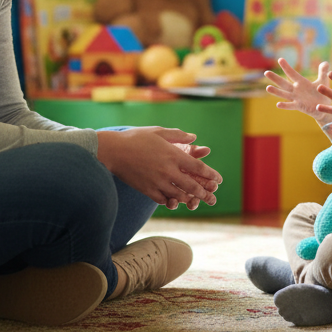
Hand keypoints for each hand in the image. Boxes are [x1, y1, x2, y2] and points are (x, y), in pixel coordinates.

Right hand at [96, 127, 221, 210]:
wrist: (113, 151)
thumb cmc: (135, 138)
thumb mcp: (158, 131)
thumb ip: (178, 135)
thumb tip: (194, 138)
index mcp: (173, 155)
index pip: (198, 167)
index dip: (211, 174)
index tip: (218, 180)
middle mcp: (168, 171)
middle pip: (192, 186)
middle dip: (203, 192)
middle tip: (211, 196)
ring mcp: (158, 182)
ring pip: (179, 196)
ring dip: (188, 199)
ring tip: (193, 200)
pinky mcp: (147, 190)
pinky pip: (163, 200)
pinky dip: (170, 200)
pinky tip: (172, 200)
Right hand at [265, 59, 331, 123]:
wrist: (324, 107)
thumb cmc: (322, 93)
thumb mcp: (323, 81)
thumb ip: (323, 72)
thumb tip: (325, 62)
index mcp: (301, 82)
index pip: (292, 73)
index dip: (286, 67)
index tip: (280, 59)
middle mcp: (296, 90)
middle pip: (284, 83)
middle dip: (275, 78)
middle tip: (266, 72)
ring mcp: (296, 98)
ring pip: (284, 94)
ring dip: (276, 91)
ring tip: (267, 88)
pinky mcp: (299, 106)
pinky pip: (291, 106)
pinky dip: (285, 105)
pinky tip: (278, 104)